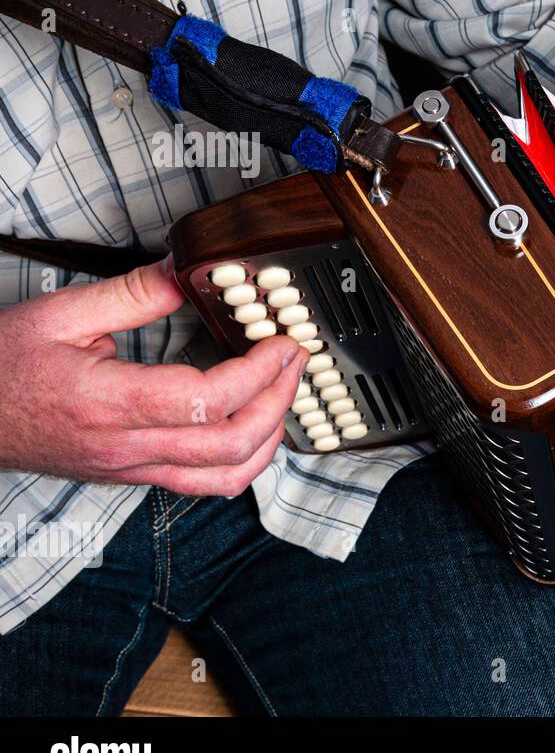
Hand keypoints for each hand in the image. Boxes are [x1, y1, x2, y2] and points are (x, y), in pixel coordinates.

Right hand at [0, 256, 306, 494]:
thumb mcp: (60, 313)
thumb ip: (133, 293)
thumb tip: (186, 267)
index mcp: (108, 403)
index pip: (209, 401)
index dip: (260, 373)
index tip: (281, 344)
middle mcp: (125, 447)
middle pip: (232, 444)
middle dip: (280, 401)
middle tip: (295, 361)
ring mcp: (131, 469)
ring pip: (226, 477)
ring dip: (271, 438)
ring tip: (284, 393)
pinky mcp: (133, 477)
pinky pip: (205, 485)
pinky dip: (244, 461)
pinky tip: (256, 428)